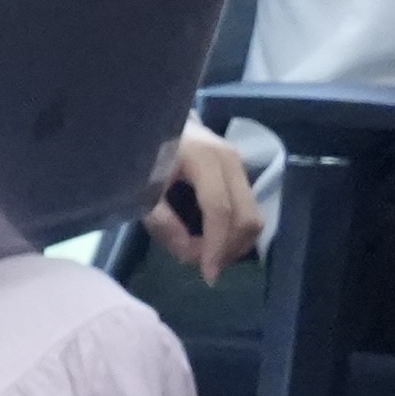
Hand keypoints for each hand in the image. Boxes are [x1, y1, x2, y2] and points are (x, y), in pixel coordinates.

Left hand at [144, 125, 266, 280]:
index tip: (207, 275)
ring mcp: (238, 163)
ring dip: (235, 243)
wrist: (151, 120)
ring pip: (253, 215)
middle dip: (229, 249)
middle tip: (206, 268)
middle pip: (246, 216)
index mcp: (205, 158)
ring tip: (207, 256)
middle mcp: (230, 159)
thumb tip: (189, 253)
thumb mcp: (142, 187)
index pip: (220, 210)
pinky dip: (235, 231)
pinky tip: (214, 241)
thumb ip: (161, 220)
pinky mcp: (239, 170)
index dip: (216, 245)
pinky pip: (247, 208)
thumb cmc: (142, 153)